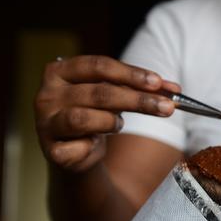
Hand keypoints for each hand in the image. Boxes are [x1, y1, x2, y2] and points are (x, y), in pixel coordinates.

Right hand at [34, 55, 180, 171]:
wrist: (77, 154)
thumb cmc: (98, 116)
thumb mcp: (117, 98)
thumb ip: (142, 91)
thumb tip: (175, 90)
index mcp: (61, 71)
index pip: (98, 66)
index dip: (130, 73)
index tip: (158, 83)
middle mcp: (48, 94)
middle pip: (99, 92)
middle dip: (137, 100)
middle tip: (167, 107)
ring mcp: (46, 122)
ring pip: (84, 118)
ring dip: (111, 122)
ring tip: (118, 125)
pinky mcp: (51, 150)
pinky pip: (78, 148)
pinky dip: (92, 147)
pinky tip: (93, 145)